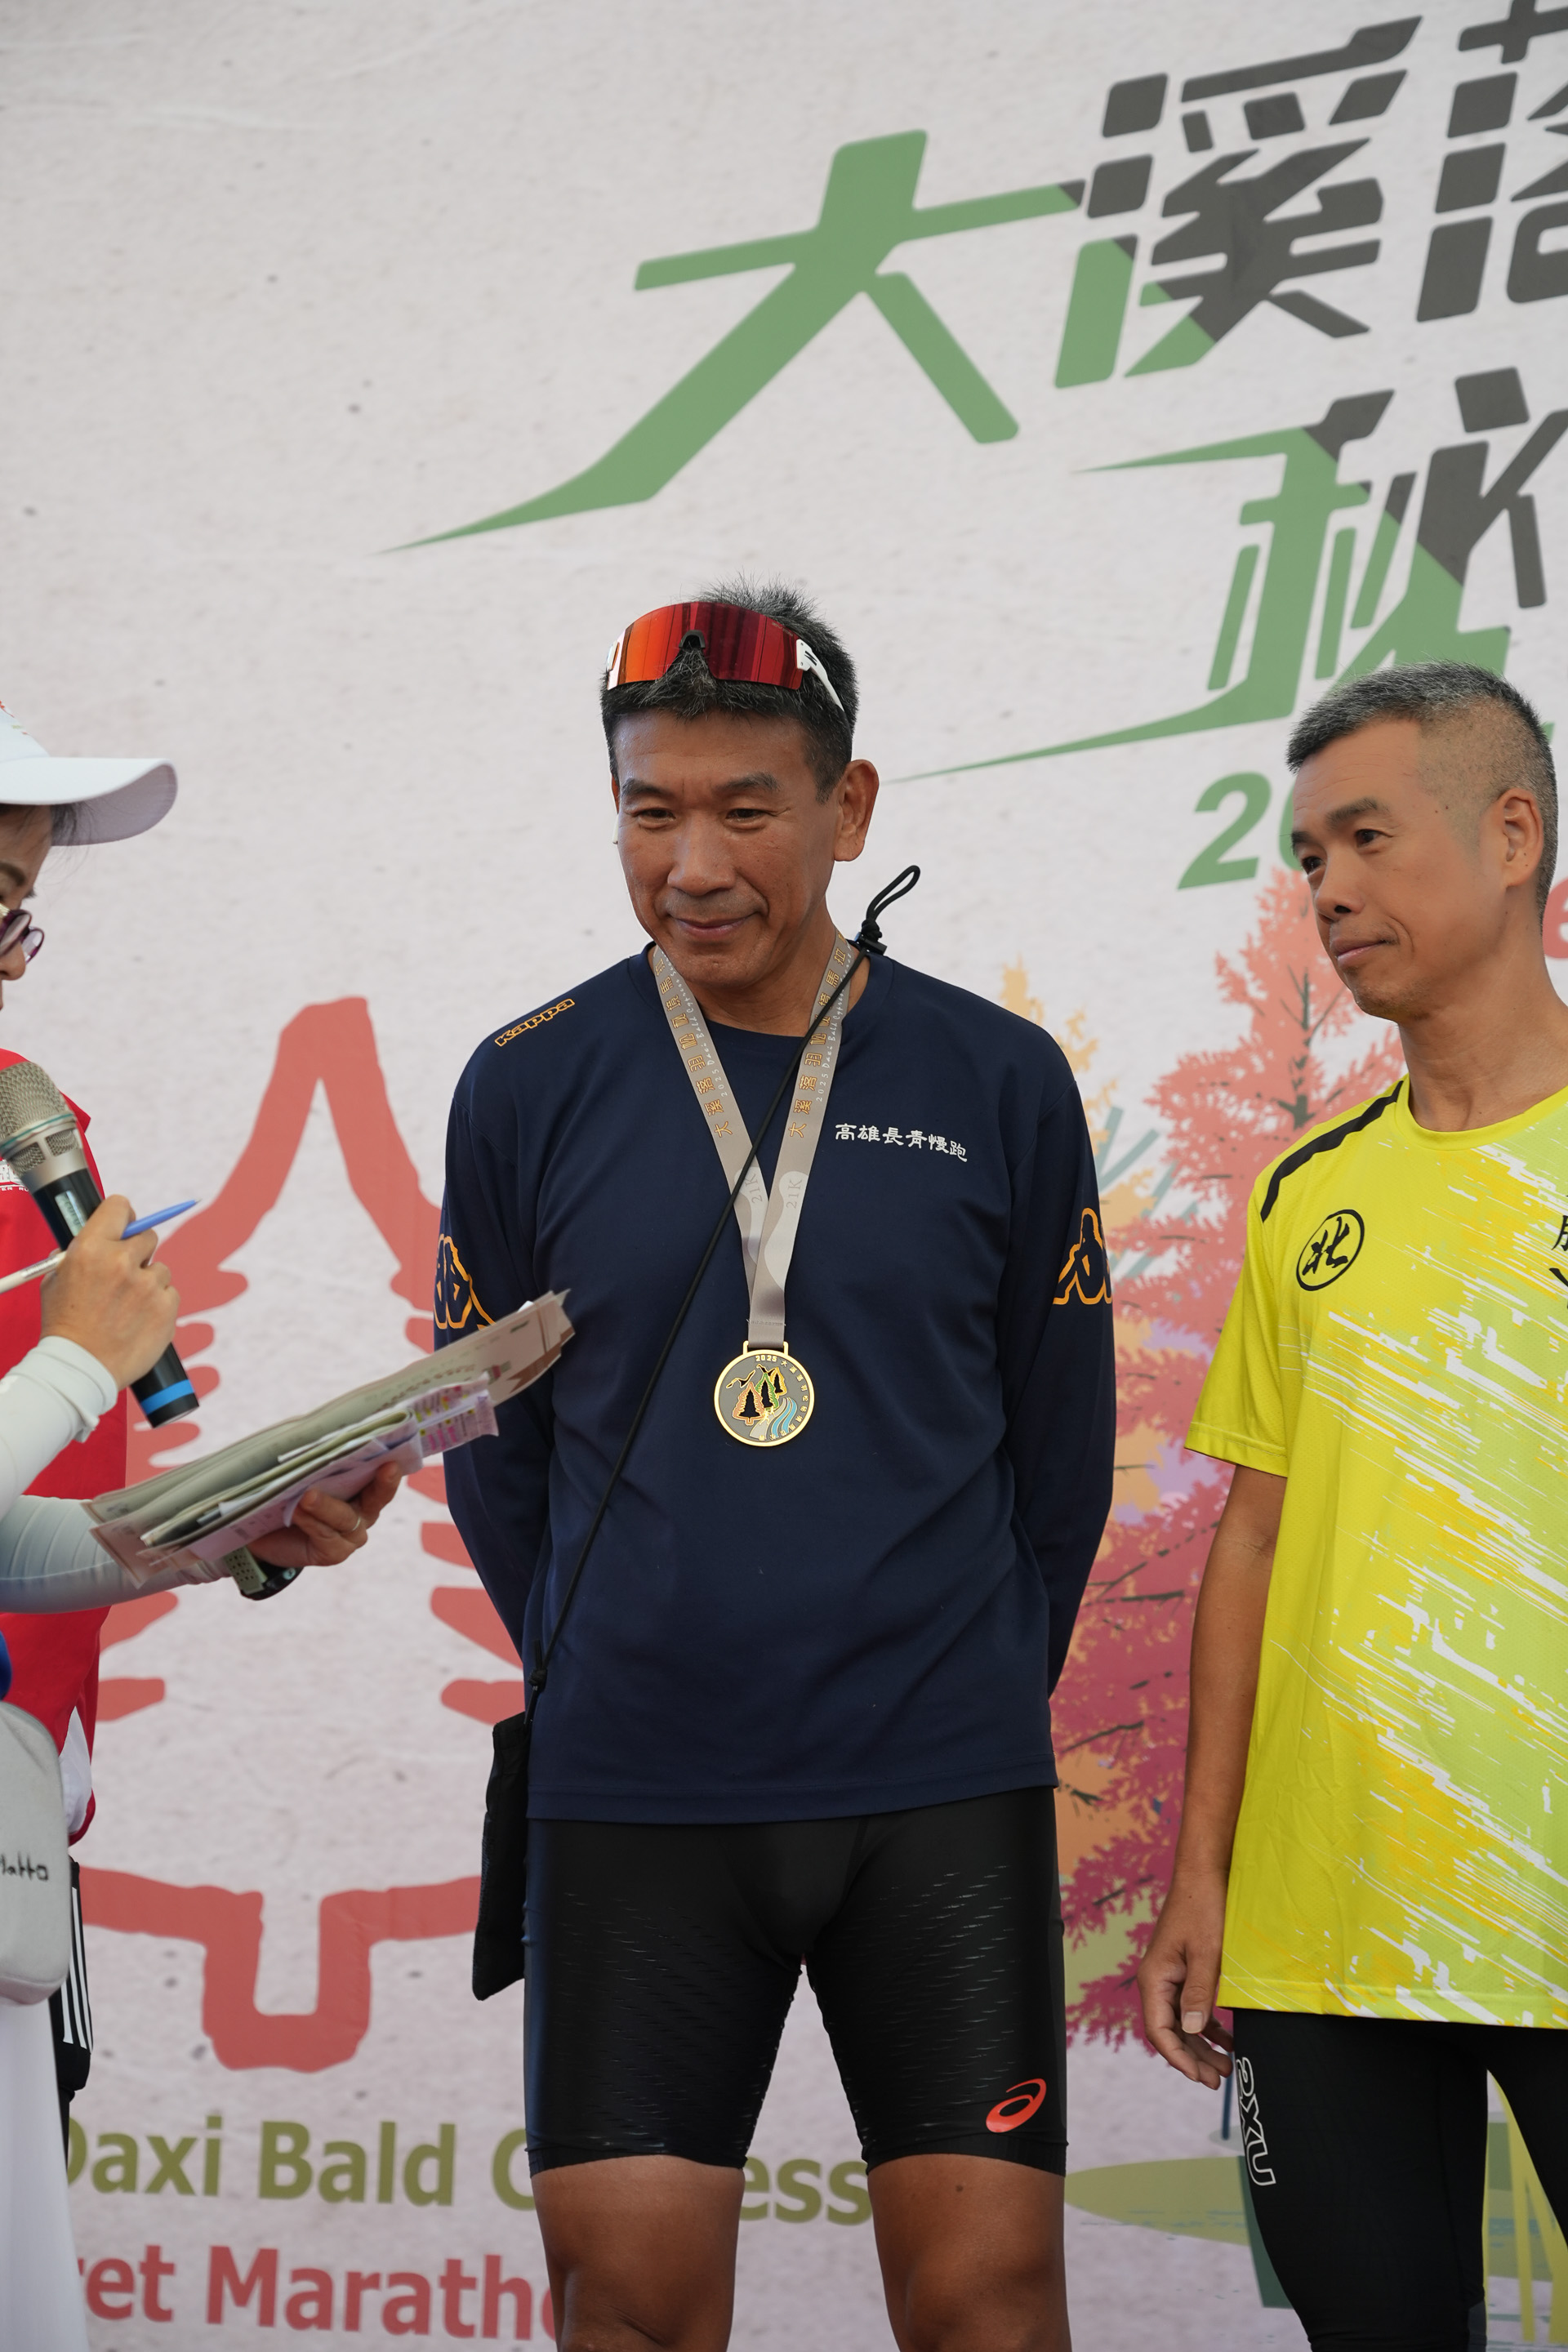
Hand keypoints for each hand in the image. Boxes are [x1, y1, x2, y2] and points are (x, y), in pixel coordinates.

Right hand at [40, 1195, 178, 1389]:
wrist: (80, 1367)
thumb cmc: (65, 1324)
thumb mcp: (56, 1279)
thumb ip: (78, 1253)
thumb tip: (96, 1236)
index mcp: (92, 1248)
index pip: (119, 1206)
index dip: (123, 1215)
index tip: (125, 1224)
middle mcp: (123, 1261)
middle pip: (147, 1236)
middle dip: (138, 1252)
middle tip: (125, 1273)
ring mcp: (148, 1285)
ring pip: (160, 1269)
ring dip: (148, 1282)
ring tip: (128, 1307)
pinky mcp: (167, 1307)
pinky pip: (170, 1293)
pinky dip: (159, 1304)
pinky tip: (140, 1319)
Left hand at [249, 1461, 402, 1571]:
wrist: (264, 1534)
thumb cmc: (287, 1493)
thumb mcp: (300, 1468)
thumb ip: (314, 1453)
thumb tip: (316, 1429)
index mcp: (363, 1485)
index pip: (383, 1472)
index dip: (391, 1466)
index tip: (394, 1458)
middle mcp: (364, 1510)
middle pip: (377, 1496)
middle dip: (383, 1483)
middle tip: (387, 1468)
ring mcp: (352, 1534)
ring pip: (346, 1517)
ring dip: (326, 1505)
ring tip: (307, 1495)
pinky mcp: (335, 1553)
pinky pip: (327, 1536)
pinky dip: (311, 1521)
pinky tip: (296, 1511)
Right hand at [1136, 1867, 1234, 2087]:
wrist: (1205, 1873)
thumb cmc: (1203, 1908)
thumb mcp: (1204, 1952)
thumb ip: (1198, 1992)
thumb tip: (1192, 2031)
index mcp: (1154, 1978)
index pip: (1159, 2031)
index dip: (1179, 2059)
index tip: (1201, 2078)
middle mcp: (1158, 1981)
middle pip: (1170, 2032)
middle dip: (1193, 2059)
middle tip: (1219, 2081)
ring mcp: (1172, 1976)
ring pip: (1182, 2024)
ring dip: (1202, 2046)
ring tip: (1226, 2068)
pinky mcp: (1186, 1971)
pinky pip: (1193, 2008)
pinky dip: (1209, 2027)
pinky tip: (1228, 2040)